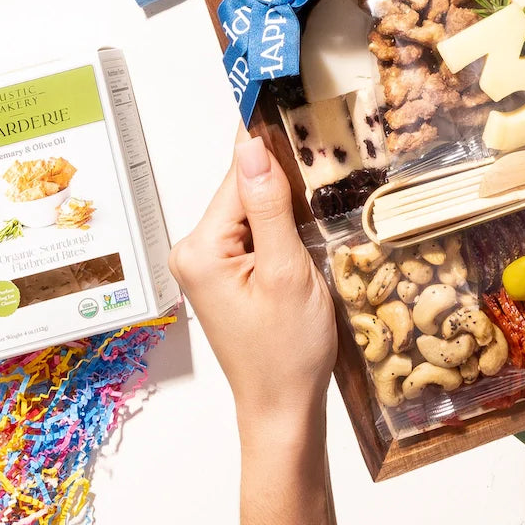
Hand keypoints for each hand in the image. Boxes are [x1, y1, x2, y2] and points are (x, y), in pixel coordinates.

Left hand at [170, 133, 342, 524]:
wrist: (282, 407)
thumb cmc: (288, 350)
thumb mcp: (286, 271)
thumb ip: (269, 206)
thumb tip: (250, 147)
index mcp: (201, 248)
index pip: (239, 177)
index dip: (274, 152)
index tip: (299, 117)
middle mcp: (194, 251)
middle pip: (243, 191)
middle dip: (284, 182)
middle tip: (330, 171)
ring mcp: (207, 265)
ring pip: (251, 211)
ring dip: (285, 207)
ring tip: (323, 208)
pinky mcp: (225, 276)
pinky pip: (253, 233)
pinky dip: (280, 229)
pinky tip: (307, 236)